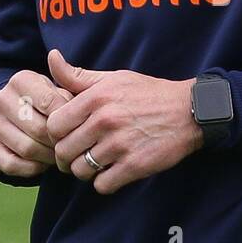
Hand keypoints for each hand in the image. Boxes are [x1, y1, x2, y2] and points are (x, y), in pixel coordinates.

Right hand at [0, 69, 72, 178]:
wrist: (16, 108)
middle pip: (38, 129)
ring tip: (61, 155)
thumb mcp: (61, 88)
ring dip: (48, 157)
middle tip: (72, 147)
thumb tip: (82, 103)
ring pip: (26, 149)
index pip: (49, 102)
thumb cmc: (49, 100)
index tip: (79, 128)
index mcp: (21, 80)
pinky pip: (11, 165)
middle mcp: (2, 99)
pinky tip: (43, 163)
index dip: (68, 120)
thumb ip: (74, 90)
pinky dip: (32, 168)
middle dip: (59, 142)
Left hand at [45, 49, 203, 193]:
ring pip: (81, 170)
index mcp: (95, 98)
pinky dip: (104, 182)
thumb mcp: (113, 78)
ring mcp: (120, 145)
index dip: (56, 135)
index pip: (53, 125)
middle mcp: (105, 121)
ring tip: (95, 163)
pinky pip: (103, 185)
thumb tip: (51, 57)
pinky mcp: (135, 165)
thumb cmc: (148, 93)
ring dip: (85, 171)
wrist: (189, 111)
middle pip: (63, 151)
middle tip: (77, 156)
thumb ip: (78, 75)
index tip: (66, 137)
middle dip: (66, 157)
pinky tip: (112, 172)